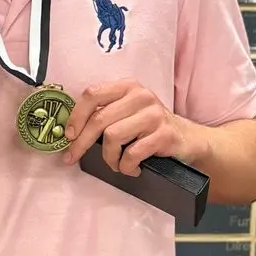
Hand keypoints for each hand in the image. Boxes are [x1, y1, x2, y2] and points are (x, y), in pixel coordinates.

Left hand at [61, 78, 196, 175]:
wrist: (188, 139)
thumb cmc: (149, 128)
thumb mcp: (127, 112)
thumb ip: (104, 113)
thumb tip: (71, 132)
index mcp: (127, 87)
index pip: (92, 94)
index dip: (76, 116)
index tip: (68, 135)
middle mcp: (140, 96)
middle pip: (99, 119)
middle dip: (82, 143)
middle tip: (73, 157)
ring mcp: (154, 114)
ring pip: (113, 137)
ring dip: (109, 158)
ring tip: (116, 164)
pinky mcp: (164, 134)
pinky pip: (132, 154)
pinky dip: (126, 166)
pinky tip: (131, 168)